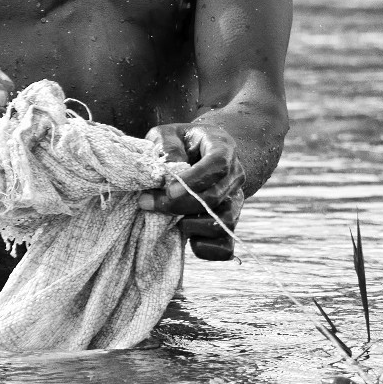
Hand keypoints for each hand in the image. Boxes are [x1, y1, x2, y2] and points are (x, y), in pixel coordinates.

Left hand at [139, 120, 245, 259]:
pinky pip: (227, 246)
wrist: (200, 152)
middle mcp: (234, 175)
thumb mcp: (167, 134)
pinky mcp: (229, 222)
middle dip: (179, 205)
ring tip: (170, 221)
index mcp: (222, 147)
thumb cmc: (179, 143)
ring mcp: (235, 200)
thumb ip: (166, 146)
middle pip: (215, 197)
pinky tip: (188, 240)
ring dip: (192, 226)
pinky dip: (207, 249)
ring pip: (224, 221)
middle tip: (147, 203)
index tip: (168, 190)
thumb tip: (170, 172)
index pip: (217, 165)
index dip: (194, 180)